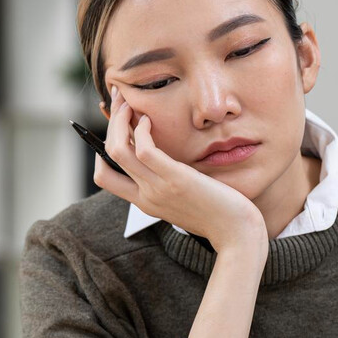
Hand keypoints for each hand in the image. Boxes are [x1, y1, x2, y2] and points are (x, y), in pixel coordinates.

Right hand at [95, 85, 264, 251]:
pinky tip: (151, 120)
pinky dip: (142, 129)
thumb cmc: (220, 216)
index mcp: (145, 202)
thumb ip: (172, 184)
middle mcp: (145, 196)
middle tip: (119, 101)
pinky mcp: (175, 179)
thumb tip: (170, 161)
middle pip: (107, 157)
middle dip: (109, 125)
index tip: (116, 127)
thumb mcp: (187, 201)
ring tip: (129, 103)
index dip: (100, 150)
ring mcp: (157, 188)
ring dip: (120, 120)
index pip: (104, 176)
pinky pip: (145, 149)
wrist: (237, 235)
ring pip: (118, 150)